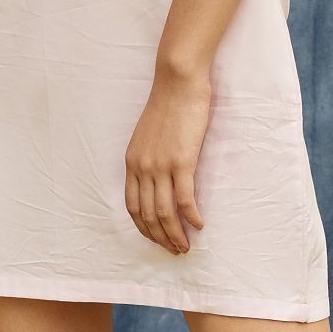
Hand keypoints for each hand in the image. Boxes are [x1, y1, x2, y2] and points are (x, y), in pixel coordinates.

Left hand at [124, 70, 209, 255]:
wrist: (177, 81)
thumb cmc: (168, 104)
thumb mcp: (148, 134)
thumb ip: (149, 157)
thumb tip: (158, 179)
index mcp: (132, 161)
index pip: (132, 207)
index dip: (144, 229)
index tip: (157, 240)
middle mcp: (142, 167)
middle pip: (147, 216)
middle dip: (160, 238)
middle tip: (175, 250)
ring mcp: (161, 165)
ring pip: (165, 213)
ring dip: (176, 235)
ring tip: (186, 246)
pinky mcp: (182, 161)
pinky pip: (185, 200)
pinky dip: (191, 218)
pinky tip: (200, 225)